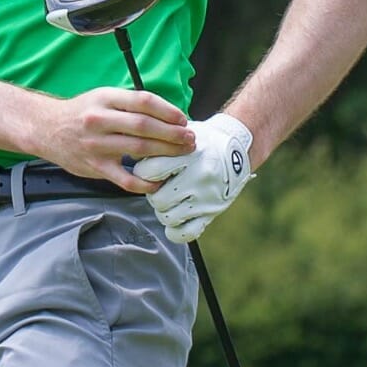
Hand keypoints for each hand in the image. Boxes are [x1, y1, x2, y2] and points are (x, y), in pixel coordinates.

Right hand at [33, 87, 196, 192]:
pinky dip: (145, 183)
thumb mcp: (102, 97)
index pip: (143, 101)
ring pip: (139, 149)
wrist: (47, 128)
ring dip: (166, 152)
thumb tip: (167, 116)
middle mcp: (100, 120)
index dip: (167, 110)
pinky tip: (158, 181)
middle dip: (173, 133)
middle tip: (189, 139)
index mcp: (105, 98)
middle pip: (145, 126)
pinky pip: (125, 179)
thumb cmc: (81, 112)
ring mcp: (97, 145)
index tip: (182, 119)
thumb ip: (129, 104)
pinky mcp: (95, 166)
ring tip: (182, 153)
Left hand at [132, 112, 253, 241]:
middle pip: (157, 198)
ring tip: (169, 198)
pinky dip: (176, 230)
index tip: (148, 170)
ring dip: (163, 209)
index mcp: (187, 155)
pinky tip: (176, 218)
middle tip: (159, 186)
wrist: (236, 149)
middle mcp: (198, 178)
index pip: (149, 172)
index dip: (143, 172)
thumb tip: (131, 157)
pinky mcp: (212, 212)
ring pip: (168, 216)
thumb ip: (157, 146)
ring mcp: (206, 198)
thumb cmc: (202, 141)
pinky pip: (187, 232)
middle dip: (153, 193)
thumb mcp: (180, 135)